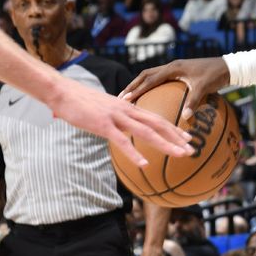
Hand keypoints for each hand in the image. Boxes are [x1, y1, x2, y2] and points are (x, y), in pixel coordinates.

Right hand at [50, 77, 193, 166]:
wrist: (63, 91)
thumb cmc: (83, 102)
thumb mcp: (107, 109)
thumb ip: (119, 118)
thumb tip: (126, 129)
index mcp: (129, 108)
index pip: (157, 118)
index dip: (174, 128)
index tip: (188, 137)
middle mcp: (128, 111)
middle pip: (158, 124)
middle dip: (177, 137)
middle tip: (192, 149)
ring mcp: (116, 117)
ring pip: (146, 132)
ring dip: (165, 144)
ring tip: (179, 155)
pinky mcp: (103, 125)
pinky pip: (121, 142)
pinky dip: (134, 153)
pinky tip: (145, 164)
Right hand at [120, 58, 230, 120]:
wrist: (228, 67)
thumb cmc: (215, 75)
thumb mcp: (203, 88)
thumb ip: (193, 102)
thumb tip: (185, 118)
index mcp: (173, 68)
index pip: (150, 79)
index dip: (138, 89)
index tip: (126, 98)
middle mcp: (171, 66)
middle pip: (146, 75)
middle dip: (133, 86)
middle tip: (121, 97)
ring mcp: (175, 68)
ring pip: (152, 76)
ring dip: (141, 85)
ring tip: (130, 97)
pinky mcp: (180, 72)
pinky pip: (161, 79)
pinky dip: (152, 87)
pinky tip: (151, 98)